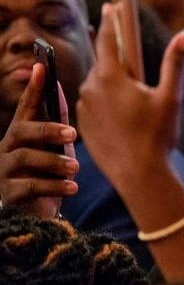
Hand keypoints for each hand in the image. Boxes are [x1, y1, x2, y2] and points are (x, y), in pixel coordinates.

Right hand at [0, 63, 78, 217]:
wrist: (36, 215)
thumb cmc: (47, 177)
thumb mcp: (57, 150)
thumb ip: (58, 125)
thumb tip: (62, 90)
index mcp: (21, 135)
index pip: (26, 108)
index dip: (34, 89)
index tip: (42, 68)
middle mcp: (7, 149)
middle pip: (21, 131)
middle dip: (47, 129)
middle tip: (73, 133)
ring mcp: (4, 171)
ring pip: (24, 157)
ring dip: (53, 161)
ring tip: (75, 168)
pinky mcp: (8, 194)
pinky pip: (29, 186)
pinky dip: (53, 185)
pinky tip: (72, 187)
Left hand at [76, 3, 183, 189]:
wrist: (139, 175)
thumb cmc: (157, 136)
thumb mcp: (171, 97)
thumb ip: (175, 63)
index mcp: (111, 77)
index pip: (108, 39)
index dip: (110, 20)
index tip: (110, 7)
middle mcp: (91, 87)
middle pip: (102, 63)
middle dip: (114, 58)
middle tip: (129, 60)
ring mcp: (84, 107)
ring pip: (97, 85)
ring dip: (111, 84)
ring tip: (132, 98)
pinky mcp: (83, 125)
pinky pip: (93, 105)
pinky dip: (105, 104)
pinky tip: (123, 117)